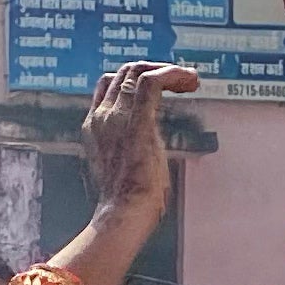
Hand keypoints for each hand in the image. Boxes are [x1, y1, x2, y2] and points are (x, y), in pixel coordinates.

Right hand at [81, 58, 199, 235]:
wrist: (123, 214)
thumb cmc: (129, 202)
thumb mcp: (126, 165)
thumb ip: (132, 146)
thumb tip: (148, 147)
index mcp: (94, 126)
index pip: (109, 85)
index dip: (135, 79)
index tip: (161, 86)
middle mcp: (101, 116)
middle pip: (124, 72)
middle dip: (155, 70)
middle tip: (180, 80)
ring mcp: (116, 116)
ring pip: (138, 71)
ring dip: (167, 70)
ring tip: (190, 80)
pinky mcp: (136, 121)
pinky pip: (152, 82)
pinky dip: (173, 74)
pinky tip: (190, 81)